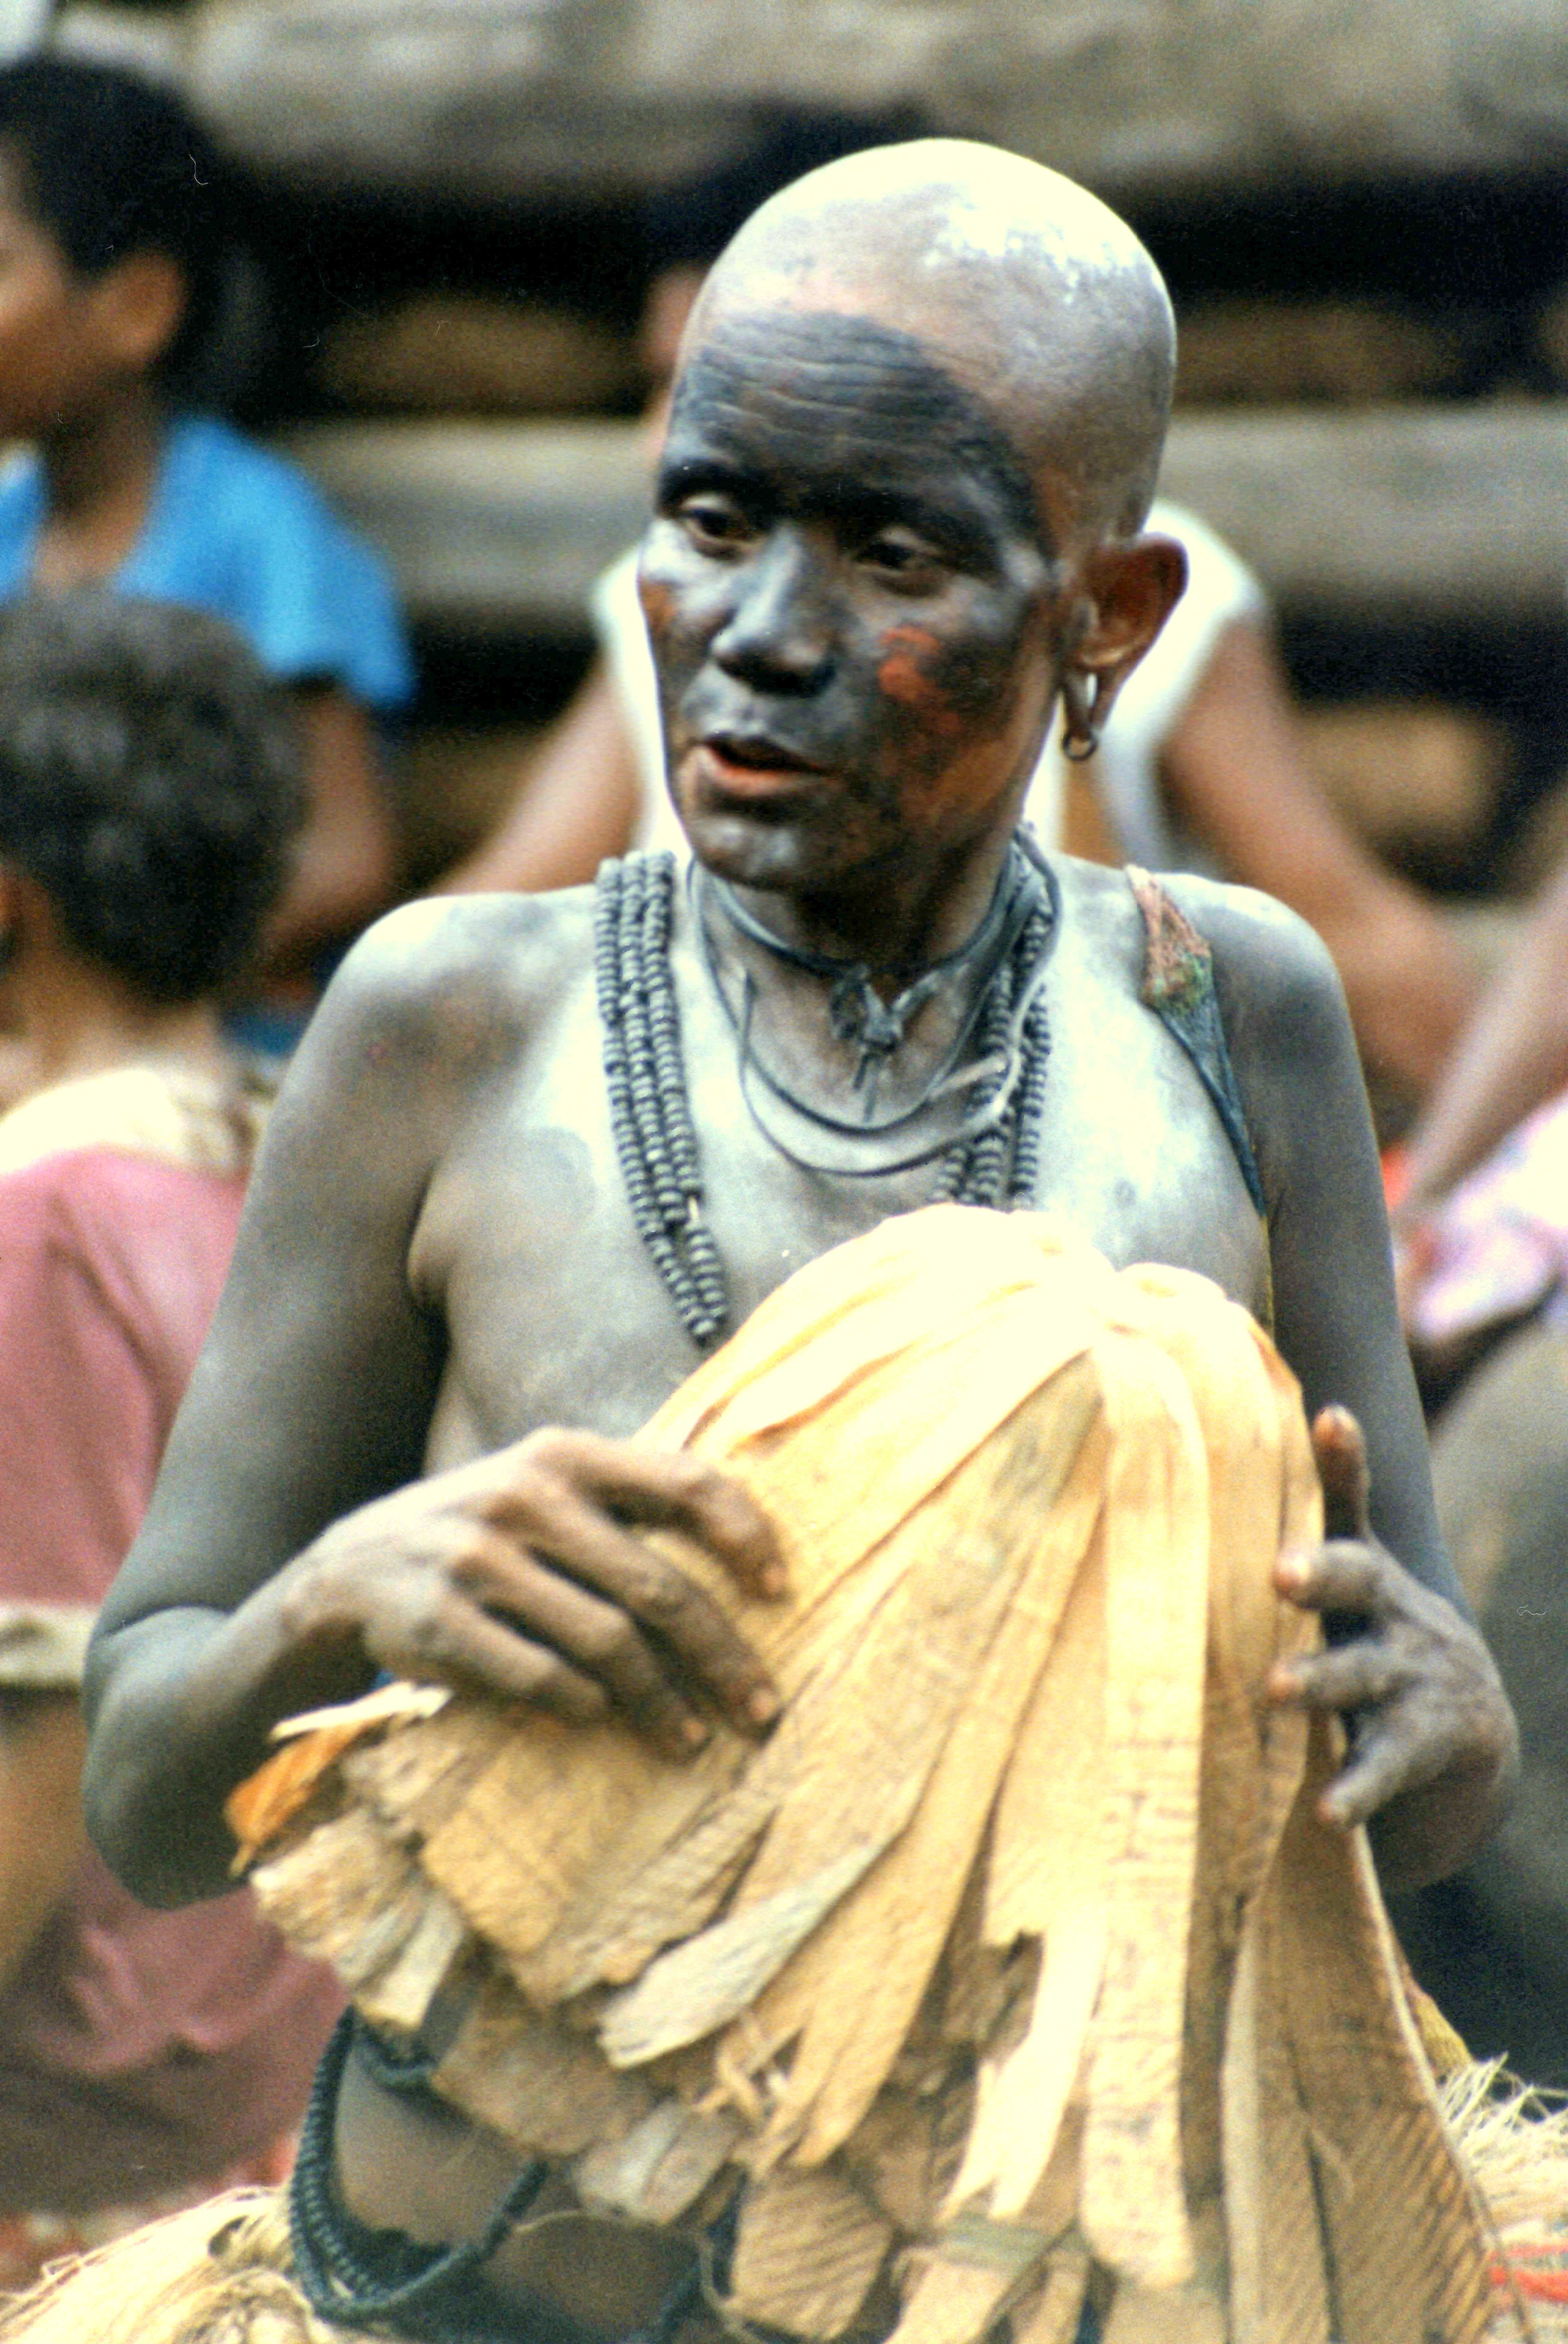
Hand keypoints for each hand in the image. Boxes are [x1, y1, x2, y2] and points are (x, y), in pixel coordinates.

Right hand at [281, 1428, 785, 1762]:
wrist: (352, 1565)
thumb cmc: (487, 1530)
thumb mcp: (546, 1487)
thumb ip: (628, 1505)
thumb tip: (749, 1555)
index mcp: (565, 1455)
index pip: (685, 1484)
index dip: (746, 1537)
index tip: (780, 1590)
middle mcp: (525, 1497)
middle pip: (657, 1587)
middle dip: (722, 1655)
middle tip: (762, 1708)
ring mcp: (480, 1559)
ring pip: (606, 1643)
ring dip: (660, 1701)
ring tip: (691, 1738)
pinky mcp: (443, 1622)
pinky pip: (540, 1678)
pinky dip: (582, 1706)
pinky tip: (602, 1722)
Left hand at [1266, 1405, 1516, 1888]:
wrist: (1467, 1740)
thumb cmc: (1377, 1644)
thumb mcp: (1350, 1590)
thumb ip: (1309, 1533)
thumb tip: (1260, 1437)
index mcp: (1368, 1572)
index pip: (1353, 1505)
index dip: (1345, 1459)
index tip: (1331, 1416)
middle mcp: (1393, 1615)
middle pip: (1357, 1582)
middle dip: (1320, 1572)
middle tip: (1280, 1571)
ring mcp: (1410, 1680)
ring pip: (1360, 1675)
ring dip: (1319, 1680)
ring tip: (1276, 1688)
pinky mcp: (1419, 1748)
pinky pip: (1381, 1767)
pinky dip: (1354, 1790)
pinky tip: (1325, 1812)